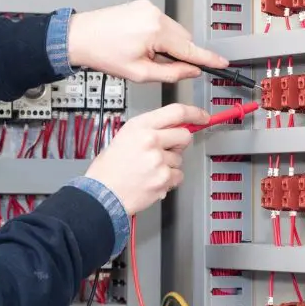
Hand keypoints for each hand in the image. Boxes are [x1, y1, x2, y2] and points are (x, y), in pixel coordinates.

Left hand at [67, 0, 228, 82]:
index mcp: (156, 31)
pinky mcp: (143, 5)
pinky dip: (158, 36)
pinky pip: (161, 23)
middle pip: (183, 39)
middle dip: (178, 54)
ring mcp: (149, 7)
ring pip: (173, 31)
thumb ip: (171, 73)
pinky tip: (139, 43)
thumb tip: (190, 71)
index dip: (207, 59)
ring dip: (167, 45)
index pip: (190, 48)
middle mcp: (155, 14)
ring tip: (142, 54)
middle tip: (158, 65)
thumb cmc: (103, 53)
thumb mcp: (140, 73)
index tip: (222, 63)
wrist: (80, 37)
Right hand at [84, 104, 209, 214]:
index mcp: (140, 126)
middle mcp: (151, 140)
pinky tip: (152, 179)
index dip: (194, 113)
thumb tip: (172, 127)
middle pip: (184, 136)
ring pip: (180, 159)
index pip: (176, 112)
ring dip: (169, 164)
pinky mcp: (164, 178)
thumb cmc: (109, 169)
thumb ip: (149, 130)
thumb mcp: (124, 137)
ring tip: (149, 169)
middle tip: (164, 151)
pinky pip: (178, 176)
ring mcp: (159, 160)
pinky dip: (169, 180)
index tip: (202, 116)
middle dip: (178, 144)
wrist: (102, 194)